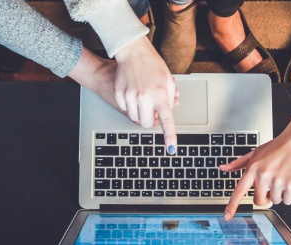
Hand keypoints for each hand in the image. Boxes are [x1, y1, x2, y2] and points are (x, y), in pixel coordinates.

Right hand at [113, 36, 177, 153]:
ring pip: (135, 118)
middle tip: (152, 110)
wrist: (132, 52)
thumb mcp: (168, 80)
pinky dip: (130, 105)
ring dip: (140, 113)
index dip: (169, 136)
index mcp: (160, 94)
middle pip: (146, 123)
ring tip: (143, 97)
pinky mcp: (119, 94)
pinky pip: (125, 109)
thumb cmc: (152, 64)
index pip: (167, 120)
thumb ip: (171, 98)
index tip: (171, 149)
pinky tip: (133, 92)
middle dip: (150, 120)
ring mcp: (130, 96)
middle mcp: (145, 97)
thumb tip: (169, 111)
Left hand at [221, 118, 290, 219]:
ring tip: (282, 177)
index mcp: (253, 169)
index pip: (239, 191)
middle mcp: (263, 175)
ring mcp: (277, 181)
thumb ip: (238, 163)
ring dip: (279, 194)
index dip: (232, 205)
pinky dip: (289, 195)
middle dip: (265, 197)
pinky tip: (290, 180)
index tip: (227, 217)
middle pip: (259, 201)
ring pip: (275, 201)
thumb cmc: (277, 146)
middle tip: (270, 186)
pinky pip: (287, 201)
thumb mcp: (255, 152)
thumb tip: (223, 168)